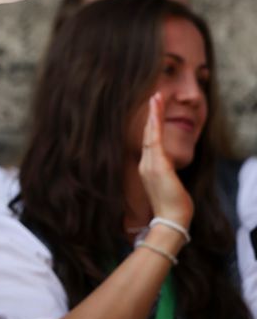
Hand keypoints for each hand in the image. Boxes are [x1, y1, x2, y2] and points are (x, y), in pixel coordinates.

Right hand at [139, 92, 193, 227]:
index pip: (150, 142)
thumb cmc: (172, 209)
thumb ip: (166, 177)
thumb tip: (170, 173)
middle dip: (151, 114)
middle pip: (148, 134)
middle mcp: (146, 163)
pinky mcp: (158, 165)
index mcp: (148, 169)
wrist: (170, 221)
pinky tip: (156, 113)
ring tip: (156, 97)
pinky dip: (155, 125)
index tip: (153, 113)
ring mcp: (151, 164)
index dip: (150, 126)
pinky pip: (155, 140)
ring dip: (154, 114)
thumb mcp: (169, 188)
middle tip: (154, 96)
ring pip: (150, 133)